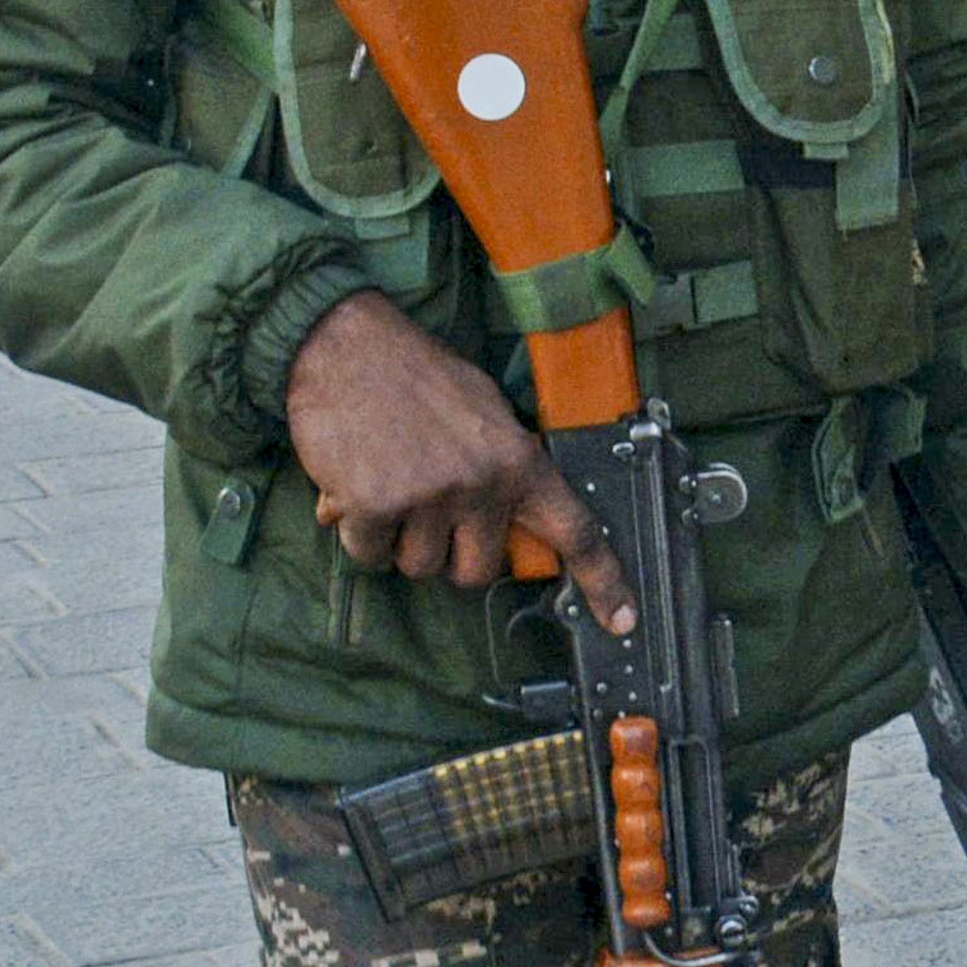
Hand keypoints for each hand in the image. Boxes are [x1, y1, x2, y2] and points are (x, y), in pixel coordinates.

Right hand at [282, 292, 636, 634]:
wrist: (345, 346)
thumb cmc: (414, 377)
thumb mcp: (483, 412)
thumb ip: (499, 469)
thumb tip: (499, 523)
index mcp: (519, 461)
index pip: (574, 531)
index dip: (601, 580)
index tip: (621, 620)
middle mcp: (482, 485)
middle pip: (476, 574)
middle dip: (449, 557)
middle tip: (428, 515)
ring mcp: (430, 497)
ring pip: (418, 567)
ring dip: (397, 541)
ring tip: (388, 483)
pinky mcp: (376, 506)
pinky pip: (369, 555)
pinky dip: (356, 533)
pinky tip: (353, 489)